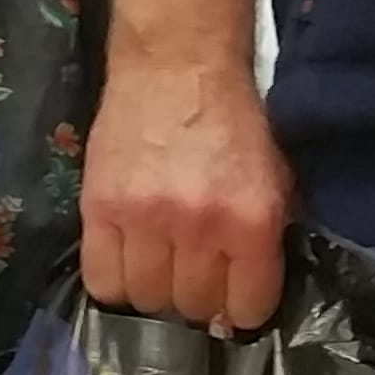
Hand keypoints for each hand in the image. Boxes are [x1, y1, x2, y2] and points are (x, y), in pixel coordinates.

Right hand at [81, 45, 292, 332]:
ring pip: (145, 300)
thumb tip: (243, 303)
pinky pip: (101, 281)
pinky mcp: (99, 208)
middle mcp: (198, 227)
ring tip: (158, 266)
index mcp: (252, 221)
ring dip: (153, 292)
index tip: (231, 298)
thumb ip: (264, 243)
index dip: (239, 310)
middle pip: (190, 307)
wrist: (177, 64)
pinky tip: (127, 261)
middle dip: (195, 299)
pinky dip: (115, 283)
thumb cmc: (234, 122)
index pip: (245, 308)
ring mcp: (145, 219)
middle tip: (192, 274)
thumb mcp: (274, 181)